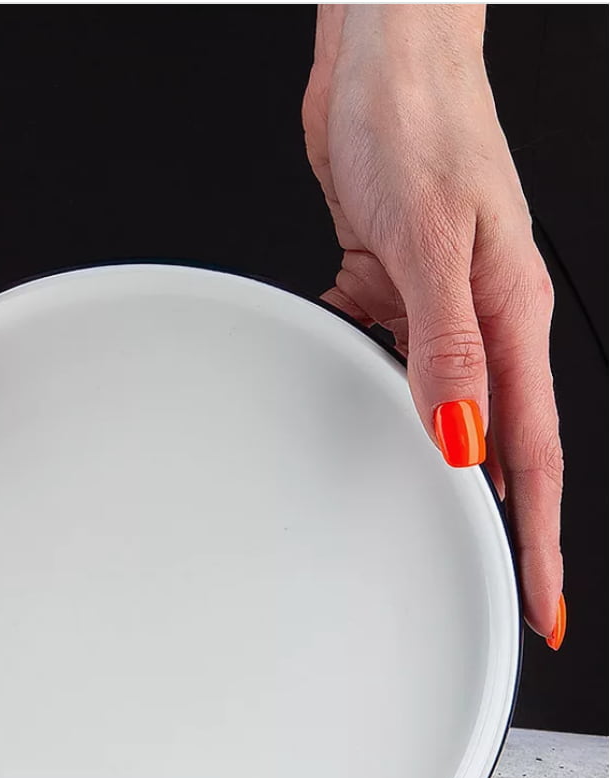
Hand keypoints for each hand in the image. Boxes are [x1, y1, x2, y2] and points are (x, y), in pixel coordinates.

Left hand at [303, 4, 564, 646]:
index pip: (533, 453)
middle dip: (498, 526)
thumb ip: (444, 344)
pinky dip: (370, 394)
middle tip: (491, 592)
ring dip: (434, 471)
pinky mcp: (394, 289)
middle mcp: (483, 321)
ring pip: (442, 412)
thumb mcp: (432, 238)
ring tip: (424, 532)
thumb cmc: (420, 119)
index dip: (536, 537)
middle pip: (497, 447)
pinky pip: (390, 363)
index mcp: (511, 315)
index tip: (543, 604)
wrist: (381, 59)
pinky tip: (350, 407)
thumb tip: (457, 435)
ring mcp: (439, 308)